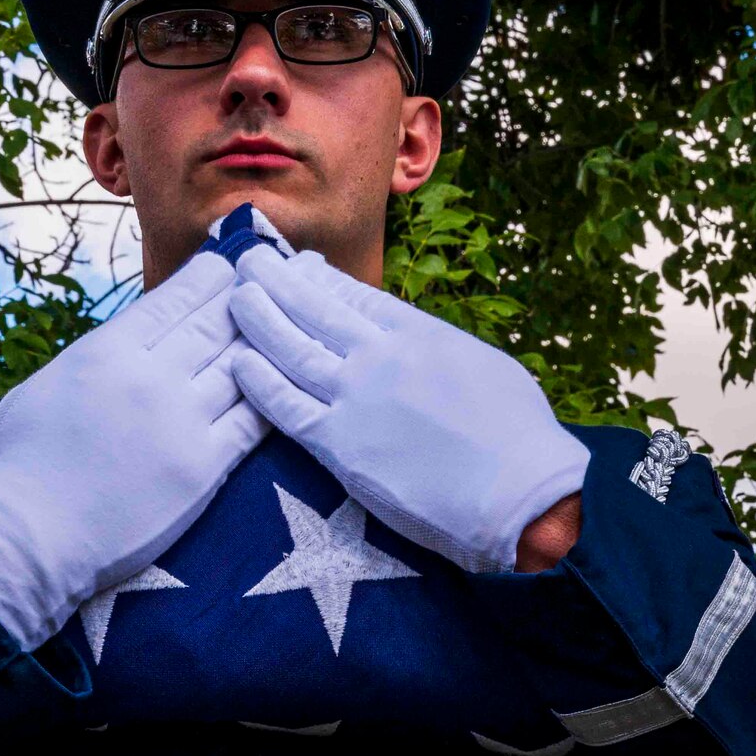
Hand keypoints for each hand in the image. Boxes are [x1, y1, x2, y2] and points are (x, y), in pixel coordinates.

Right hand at [0, 250, 267, 650]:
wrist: (26, 537)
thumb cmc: (19, 464)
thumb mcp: (49, 384)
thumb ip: (96, 357)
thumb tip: (129, 341)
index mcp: (107, 350)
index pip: (175, 298)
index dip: (209, 278)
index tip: (230, 266)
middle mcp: (151, 376)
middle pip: (216, 323)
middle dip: (249, 299)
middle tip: (275, 282)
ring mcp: (181, 421)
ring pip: (240, 365)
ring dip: (267, 343)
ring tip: (288, 326)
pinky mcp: (202, 469)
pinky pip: (251, 421)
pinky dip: (271, 396)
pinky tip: (286, 384)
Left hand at [229, 247, 588, 574]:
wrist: (521, 493)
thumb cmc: (517, 434)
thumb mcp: (479, 364)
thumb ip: (434, 348)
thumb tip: (409, 341)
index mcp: (417, 334)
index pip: (352, 296)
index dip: (317, 279)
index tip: (296, 266)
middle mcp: (379, 357)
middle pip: (312, 309)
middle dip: (275, 282)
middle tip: (247, 262)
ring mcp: (356, 399)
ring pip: (290, 348)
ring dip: (257, 319)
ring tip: (234, 297)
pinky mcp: (340, 447)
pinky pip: (286, 407)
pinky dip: (259, 381)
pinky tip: (239, 361)